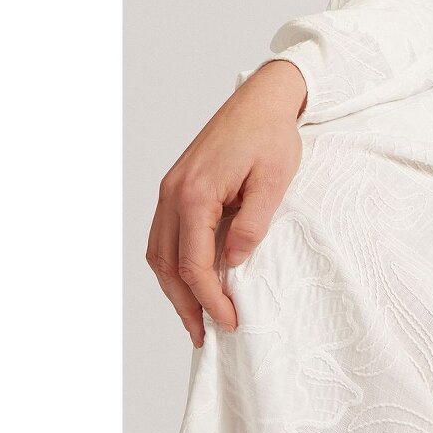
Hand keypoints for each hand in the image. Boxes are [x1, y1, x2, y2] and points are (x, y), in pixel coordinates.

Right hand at [145, 59, 307, 346]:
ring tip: (195, 316)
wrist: (261, 98)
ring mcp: (170, 188)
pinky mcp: (176, 185)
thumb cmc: (272, 134)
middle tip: (204, 334)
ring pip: (158, 252)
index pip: (194, 264)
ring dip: (173, 287)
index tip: (229, 321)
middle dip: (184, 304)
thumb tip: (233, 262)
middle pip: (167, 265)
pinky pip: (164, 234)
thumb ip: (252, 223)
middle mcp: (173, 193)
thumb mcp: (274, 179)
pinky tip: (190, 278)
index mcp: (195, 194)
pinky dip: (172, 262)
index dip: (210, 299)